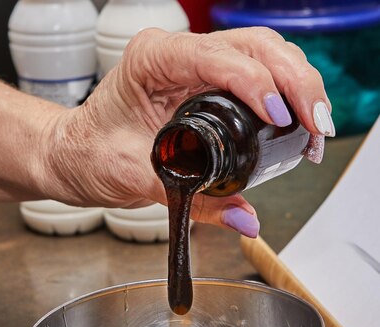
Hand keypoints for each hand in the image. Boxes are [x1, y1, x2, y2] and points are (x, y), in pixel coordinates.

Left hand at [41, 27, 332, 236]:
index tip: (278, 116)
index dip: (255, 83)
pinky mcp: (204, 82)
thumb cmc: (89, 154)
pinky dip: (284, 94)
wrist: (74, 156)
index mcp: (150, 60)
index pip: (215, 57)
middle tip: (314, 125)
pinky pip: (256, 74)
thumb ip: (192, 200)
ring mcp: (192, 64)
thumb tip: (244, 218)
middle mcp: (175, 53)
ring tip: (313, 128)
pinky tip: (296, 123)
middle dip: (294, 81)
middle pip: (253, 46)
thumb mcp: (135, 178)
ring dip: (298, 85)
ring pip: (263, 53)